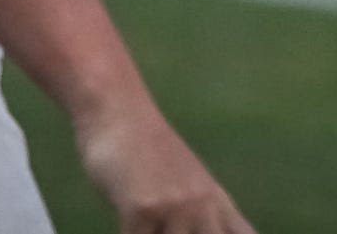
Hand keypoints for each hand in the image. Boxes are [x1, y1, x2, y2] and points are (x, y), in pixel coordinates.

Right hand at [76, 98, 255, 233]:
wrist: (119, 115)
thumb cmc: (148, 154)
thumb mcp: (188, 184)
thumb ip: (204, 215)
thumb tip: (212, 228)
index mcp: (217, 203)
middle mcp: (202, 207)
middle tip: (170, 231)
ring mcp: (174, 208)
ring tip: (150, 228)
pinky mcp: (141, 210)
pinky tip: (125, 228)